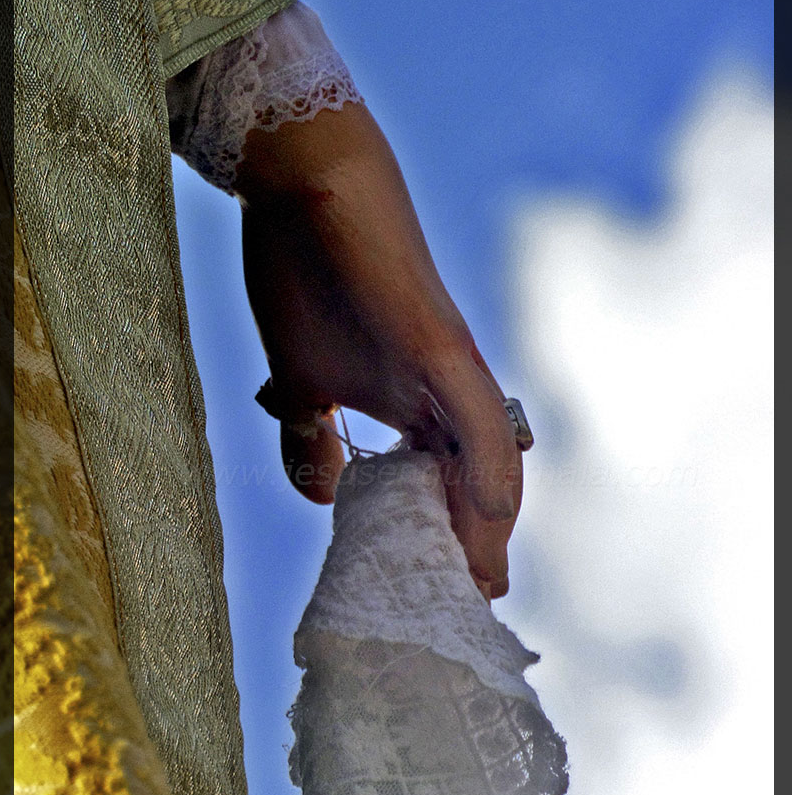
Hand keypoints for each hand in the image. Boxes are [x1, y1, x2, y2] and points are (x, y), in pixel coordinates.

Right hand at [235, 103, 522, 599]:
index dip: (447, 541)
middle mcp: (444, 395)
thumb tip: (321, 496)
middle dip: (475, 550)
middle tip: (475, 609)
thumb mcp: (299, 381)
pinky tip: (494, 514)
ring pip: (487, 460)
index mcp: (413, 408)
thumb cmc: (306, 274)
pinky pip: (477, 414)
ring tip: (485, 586)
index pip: (441, 489)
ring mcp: (447, 371)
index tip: (443, 598)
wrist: (302, 185)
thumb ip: (313, 438)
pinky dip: (488, 465)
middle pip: (473, 485)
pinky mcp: (440, 343)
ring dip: (488, 526)